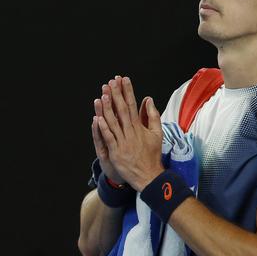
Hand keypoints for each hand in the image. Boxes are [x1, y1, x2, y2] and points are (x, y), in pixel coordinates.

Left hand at [95, 76, 163, 190]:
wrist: (149, 175)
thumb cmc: (152, 154)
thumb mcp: (157, 133)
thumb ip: (152, 116)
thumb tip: (148, 99)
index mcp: (140, 127)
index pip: (133, 105)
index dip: (128, 91)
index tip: (124, 79)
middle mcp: (131, 132)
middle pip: (122, 110)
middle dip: (116, 95)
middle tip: (111, 82)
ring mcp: (123, 142)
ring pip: (113, 122)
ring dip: (108, 108)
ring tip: (103, 94)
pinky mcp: (116, 152)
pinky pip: (109, 138)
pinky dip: (104, 128)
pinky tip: (98, 118)